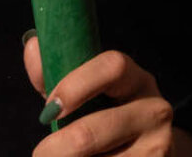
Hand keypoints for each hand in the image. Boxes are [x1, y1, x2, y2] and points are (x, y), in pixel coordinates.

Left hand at [25, 37, 191, 156]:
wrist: (148, 152)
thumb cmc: (105, 119)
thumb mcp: (86, 96)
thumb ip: (57, 75)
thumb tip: (33, 46)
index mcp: (136, 80)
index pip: (113, 67)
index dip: (75, 86)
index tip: (49, 109)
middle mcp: (155, 109)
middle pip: (92, 131)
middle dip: (54, 148)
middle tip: (40, 153)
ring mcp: (159, 143)